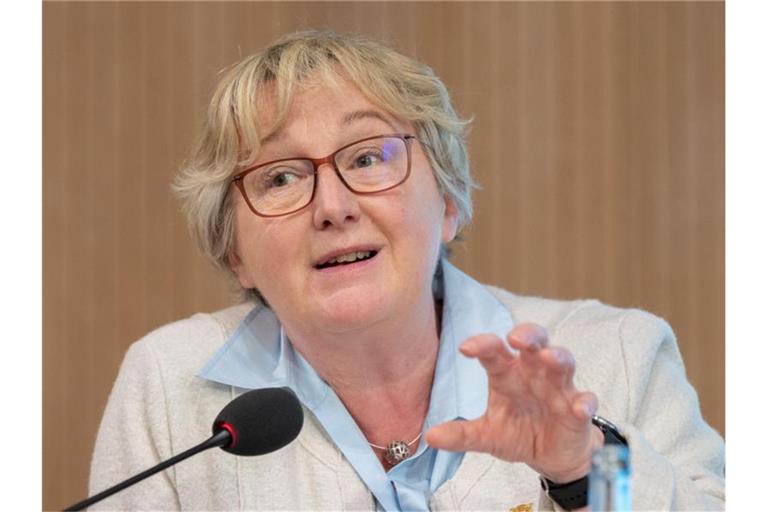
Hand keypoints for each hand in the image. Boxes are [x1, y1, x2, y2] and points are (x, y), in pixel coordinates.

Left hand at [425, 323, 603, 482]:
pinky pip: (586, 401)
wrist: (550, 456)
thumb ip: (461, 434)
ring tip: (549, 358)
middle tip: (516, 338)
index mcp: (507, 374)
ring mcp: (559, 389)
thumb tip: (430, 437)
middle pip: (534, 342)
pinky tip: (580, 407)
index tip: (466, 348)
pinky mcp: (579, 410)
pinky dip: (585, 402)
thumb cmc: (518, 432)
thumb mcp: (486, 435)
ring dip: (558, 357)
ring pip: (563, 363)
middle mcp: (533, 373)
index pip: (494, 351)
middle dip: (528, 335)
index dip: (482, 345)